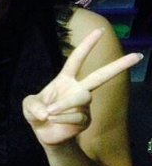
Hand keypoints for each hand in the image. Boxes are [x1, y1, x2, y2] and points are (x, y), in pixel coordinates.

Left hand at [22, 28, 141, 147]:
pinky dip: (62, 119)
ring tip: (49, 112)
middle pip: (100, 76)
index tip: (100, 31)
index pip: (77, 59)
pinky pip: (77, 116)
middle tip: (137, 56)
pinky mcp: (86, 120)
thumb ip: (33, 105)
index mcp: (65, 79)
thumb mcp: (28, 106)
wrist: (44, 134)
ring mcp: (84, 105)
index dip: (87, 45)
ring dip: (63, 105)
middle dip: (119, 66)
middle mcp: (78, 89)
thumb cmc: (37, 113)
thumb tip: (47, 113)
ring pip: (82, 97)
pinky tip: (54, 121)